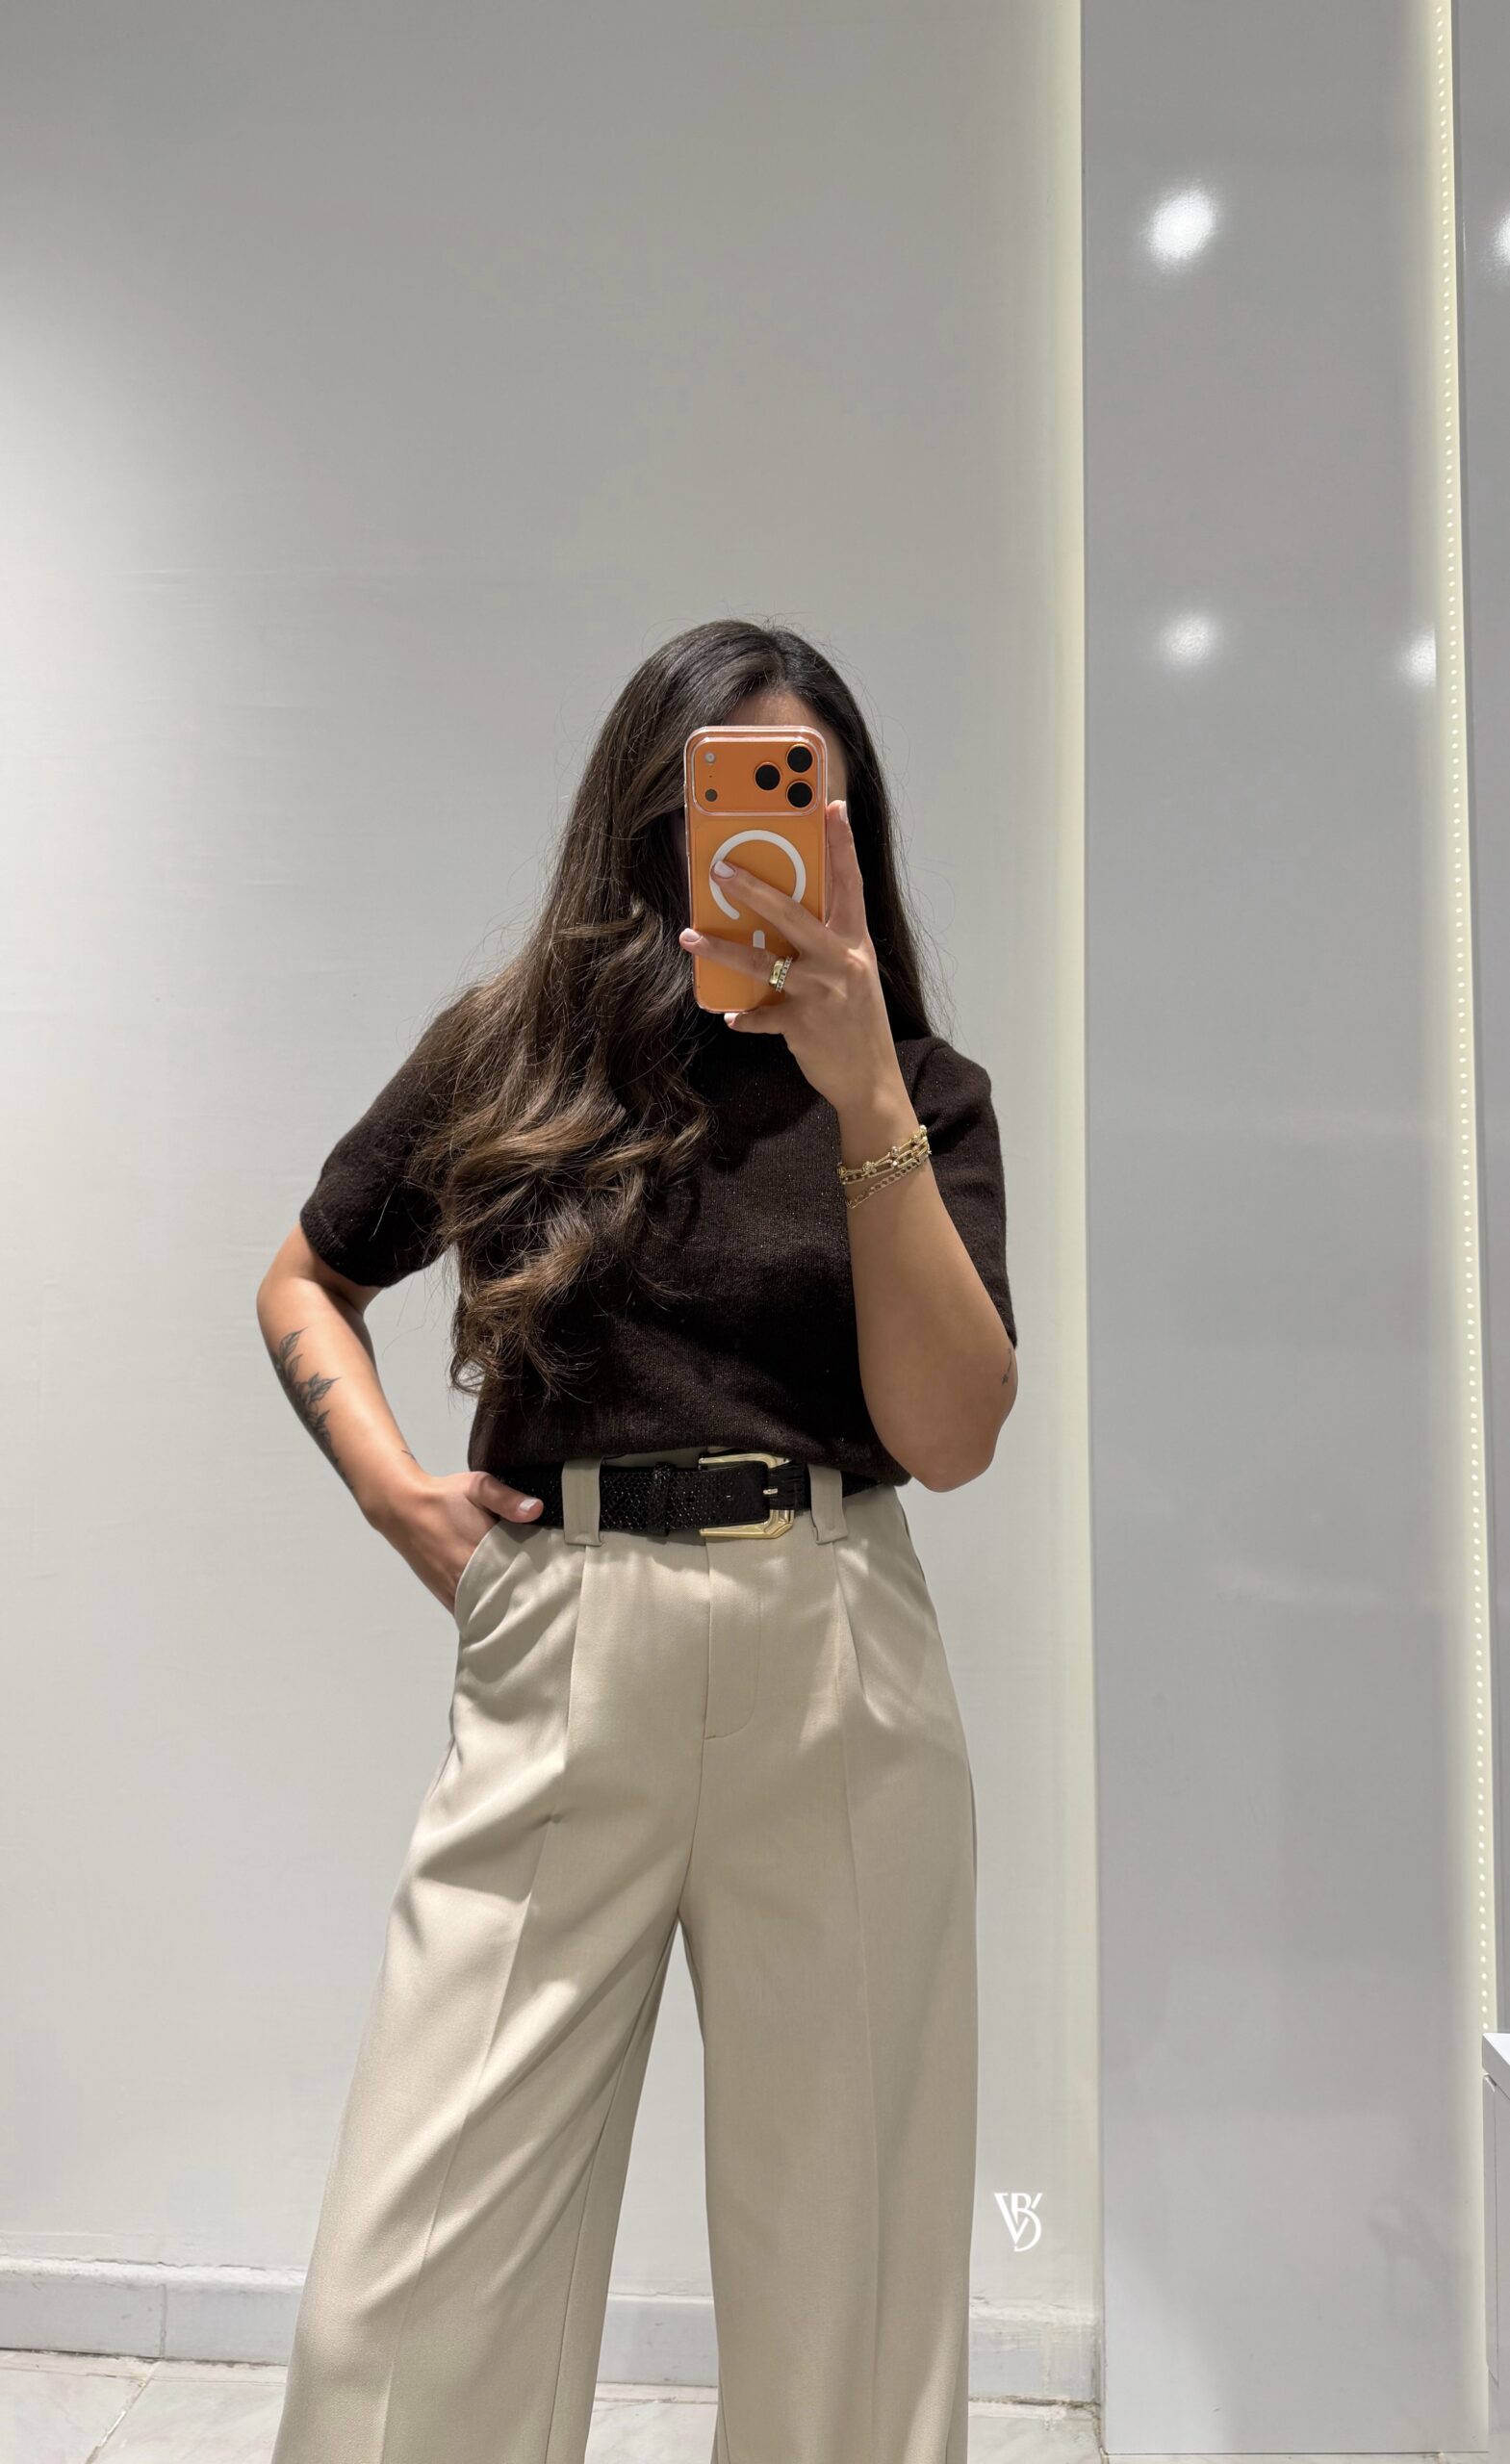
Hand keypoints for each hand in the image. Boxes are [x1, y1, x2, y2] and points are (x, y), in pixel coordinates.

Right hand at [371, 1470, 543, 1612]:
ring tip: (526, 1602)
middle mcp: (466, 1576)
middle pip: (506, 1597)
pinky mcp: (445, 1596)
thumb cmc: (444, 1496)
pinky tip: (500, 1607)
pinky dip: (486, 1613)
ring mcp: (455, 1590)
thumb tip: (535, 1510)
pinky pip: (471, 1613)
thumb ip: (507, 1498)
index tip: (554, 1577)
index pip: (519, 1574)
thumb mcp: (477, 1487)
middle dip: (525, 1596)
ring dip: (505, 1607)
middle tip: (546, 1592)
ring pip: (489, 1610)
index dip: (538, 1578)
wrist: (403, 1508)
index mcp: (480, 1551)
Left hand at [676, 800, 904, 1116]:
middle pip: (793, 914)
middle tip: (720, 868)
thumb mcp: (851, 974)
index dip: (843, 844)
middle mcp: (841, 961)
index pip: (851, 883)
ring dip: (722, 949)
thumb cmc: (856, 1021)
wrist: (871, 1081)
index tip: (833, 806)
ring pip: (763, 963)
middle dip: (753, 888)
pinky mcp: (803, 1025)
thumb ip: (825, 945)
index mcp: (855, 942)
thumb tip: (780, 918)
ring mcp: (822, 993)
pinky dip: (744, 1016)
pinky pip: (761, 1015)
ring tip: (690, 936)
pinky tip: (730, 1016)